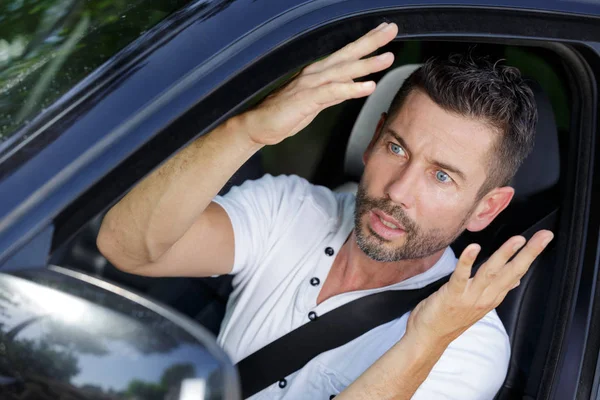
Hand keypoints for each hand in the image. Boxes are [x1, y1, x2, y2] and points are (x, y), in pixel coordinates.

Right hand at [240, 22, 397, 145]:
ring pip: (343, 71)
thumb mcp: (315, 103)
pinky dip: (351, 89)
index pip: (346, 54)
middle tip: (391, 29)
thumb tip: (351, 87)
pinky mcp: (306, 99)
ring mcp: (310, 85)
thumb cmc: (284, 114)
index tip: (384, 31)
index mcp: (317, 73)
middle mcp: (315, 74)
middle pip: (347, 54)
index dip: (366, 42)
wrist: (258, 125)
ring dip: (366, 64)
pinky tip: (367, 87)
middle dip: (371, 42)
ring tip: (387, 58)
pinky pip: (332, 92)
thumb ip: (333, 93)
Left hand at [407, 230, 553, 345]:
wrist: (429, 338)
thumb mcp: (477, 304)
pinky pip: (461, 277)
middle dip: (529, 253)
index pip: (516, 272)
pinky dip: (467, 262)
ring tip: (518, 239)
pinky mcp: (452, 296)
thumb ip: (496, 290)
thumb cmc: (449, 317)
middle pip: (511, 272)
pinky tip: (474, 248)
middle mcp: (485, 297)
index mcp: (492, 296)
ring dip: (504, 255)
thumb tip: (515, 279)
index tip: (544, 237)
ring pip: (491, 273)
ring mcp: (470, 297)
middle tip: (544, 236)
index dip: (531, 255)